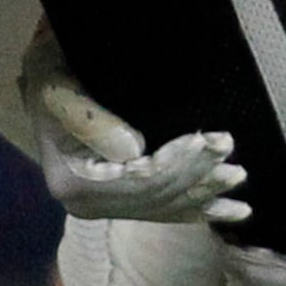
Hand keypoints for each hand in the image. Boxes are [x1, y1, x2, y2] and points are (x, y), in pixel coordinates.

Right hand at [19, 28, 249, 224]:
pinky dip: (200, 209)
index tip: (207, 142)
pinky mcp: (121, 201)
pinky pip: (165, 211)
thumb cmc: (54, 73)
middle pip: (155, 197)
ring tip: (237, 177)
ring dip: (204, 192)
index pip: (137, 183)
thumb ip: (88, 119)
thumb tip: (133, 150)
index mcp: (74, 184)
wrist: (48, 78)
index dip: (176, 165)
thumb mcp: (57, 86)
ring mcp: (106, 207)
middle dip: (195, 175)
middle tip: (229, 148)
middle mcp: (89, 206)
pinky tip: (232, 212)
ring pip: (165, 206)